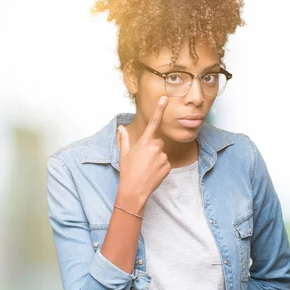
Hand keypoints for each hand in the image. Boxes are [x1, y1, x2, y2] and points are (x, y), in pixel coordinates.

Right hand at [116, 96, 171, 210]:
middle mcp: (155, 147)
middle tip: (143, 160)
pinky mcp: (168, 166)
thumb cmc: (127, 172)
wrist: (134, 190)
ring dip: (156, 159)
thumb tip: (121, 128)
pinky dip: (160, 167)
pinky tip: (152, 173)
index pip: (153, 122)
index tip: (165, 98)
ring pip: (161, 153)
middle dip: (152, 148)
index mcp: (144, 142)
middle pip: (158, 142)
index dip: (159, 109)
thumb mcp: (124, 154)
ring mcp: (162, 157)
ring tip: (146, 168)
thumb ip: (124, 139)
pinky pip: (166, 163)